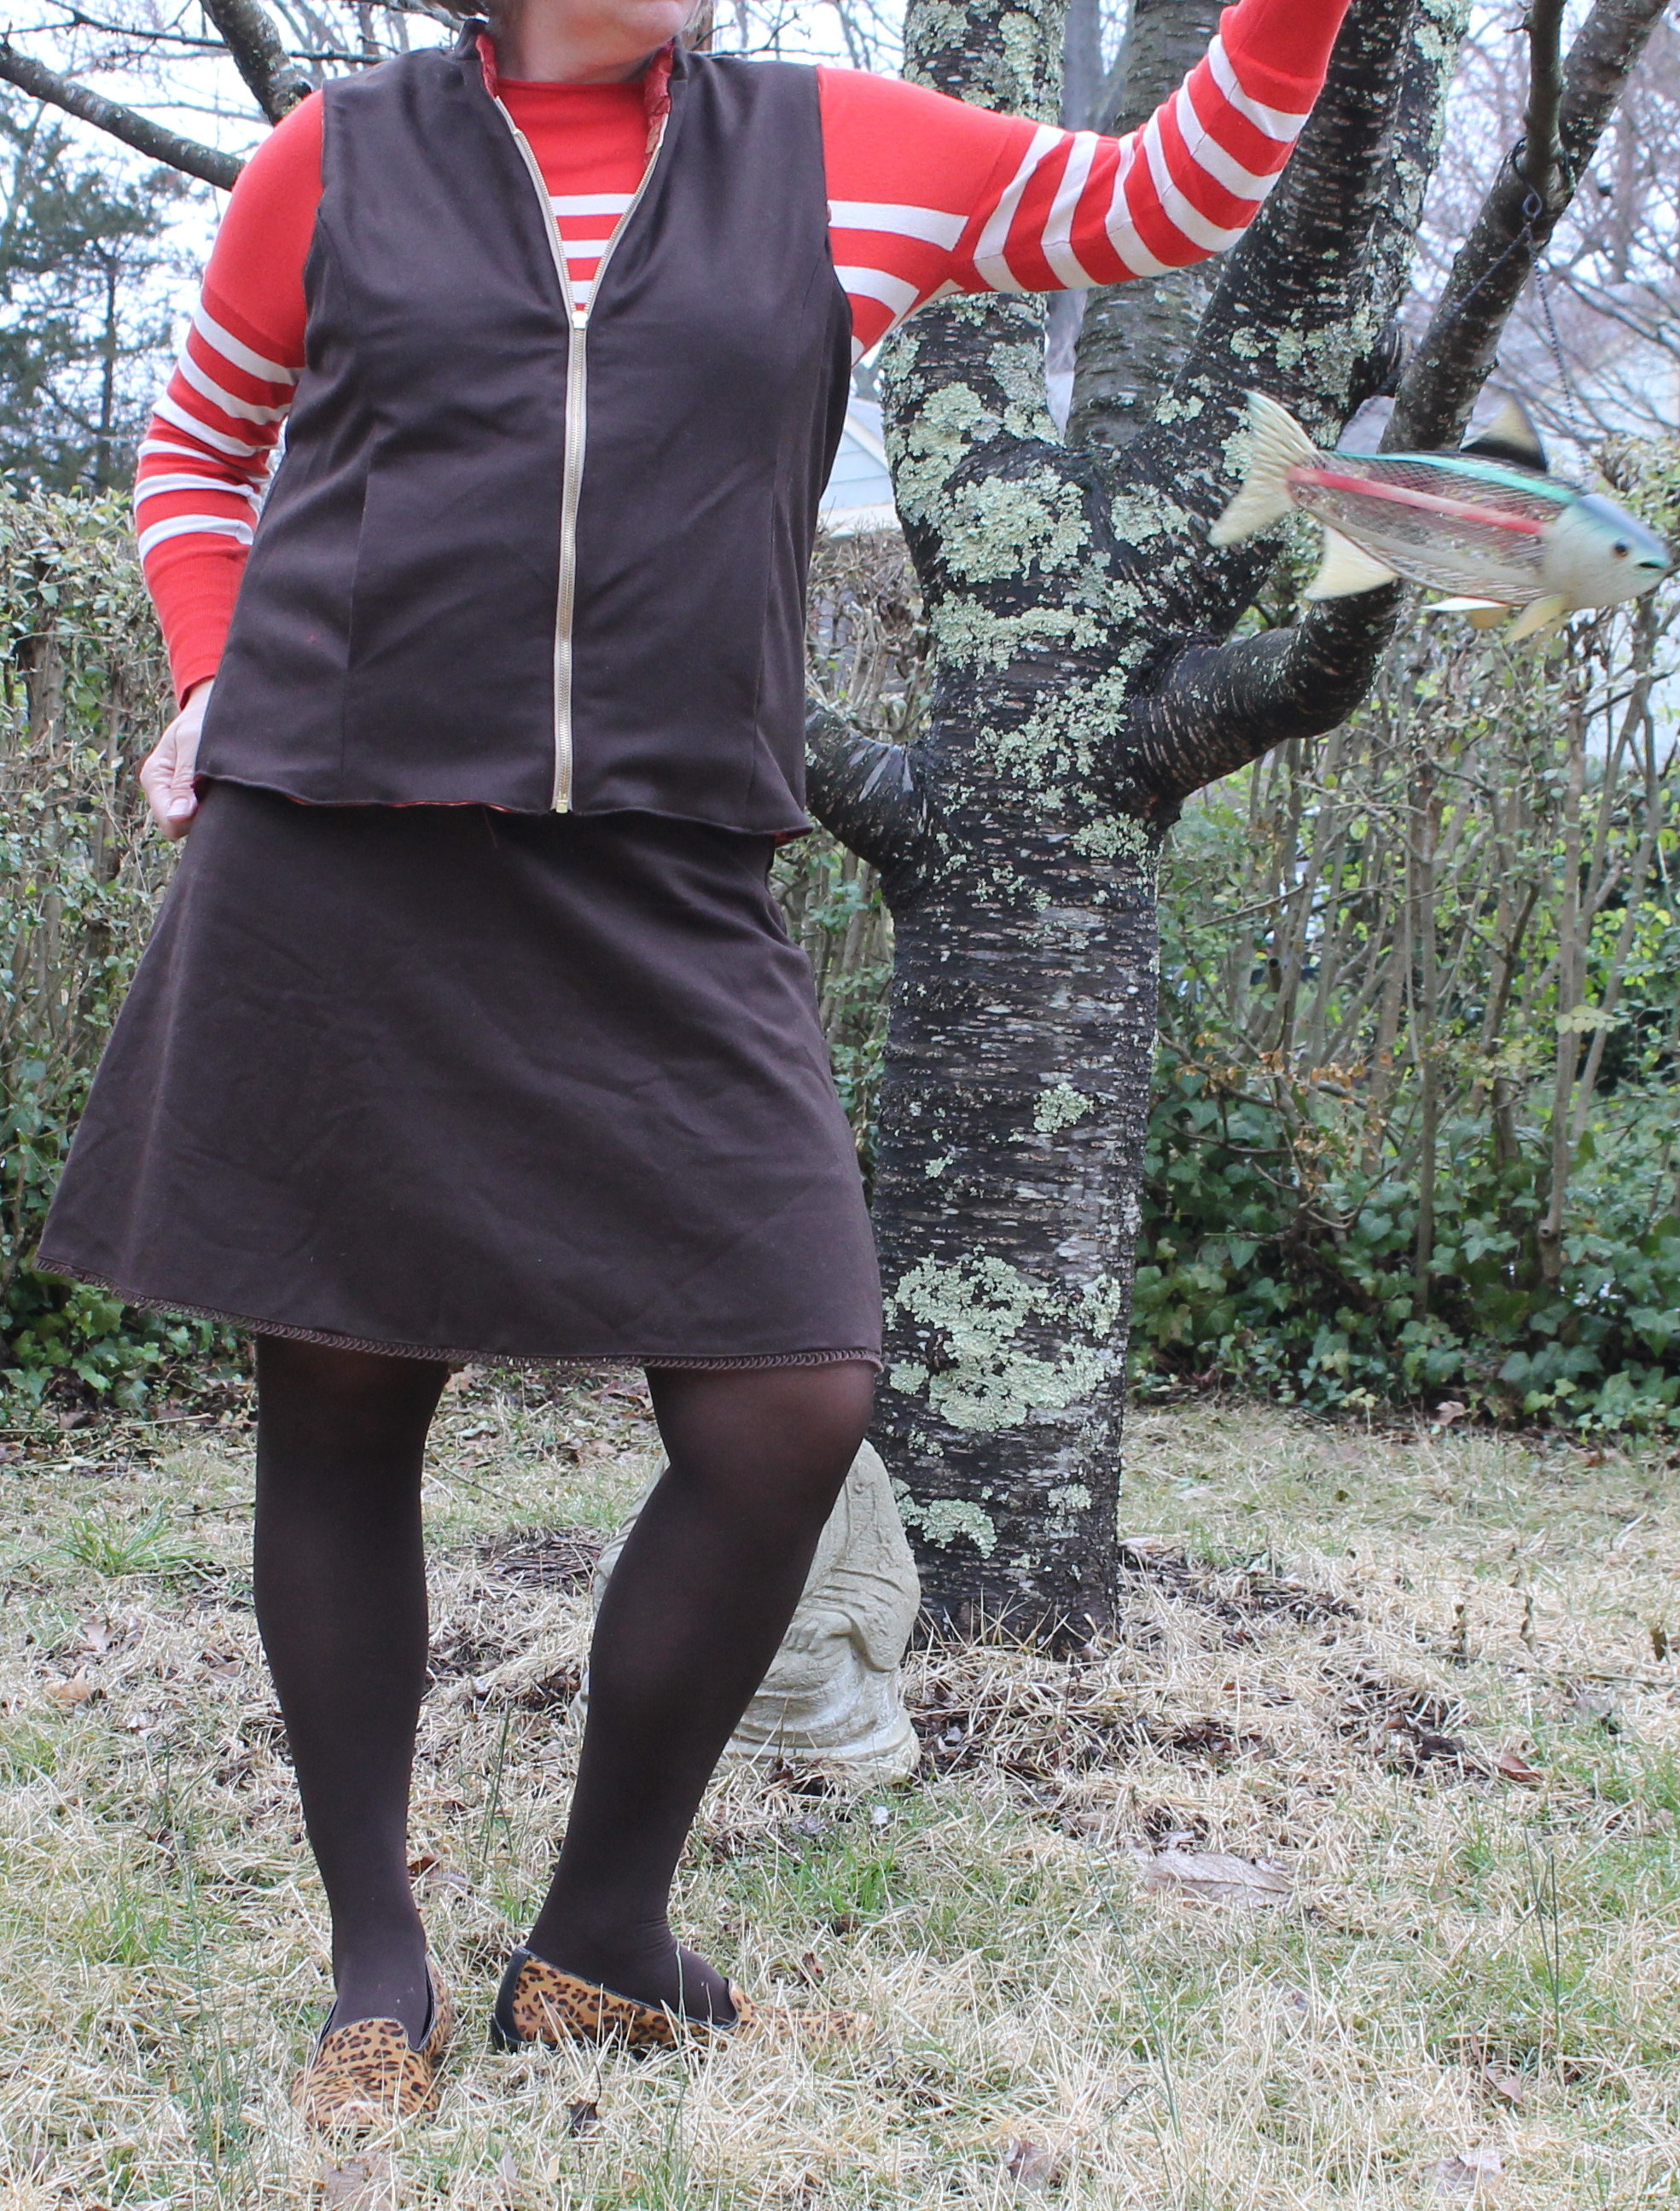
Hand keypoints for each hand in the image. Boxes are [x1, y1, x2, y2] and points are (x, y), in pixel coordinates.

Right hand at [140, 679, 212, 839]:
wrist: (214, 707)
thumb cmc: (202, 720)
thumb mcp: (192, 743)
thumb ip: (184, 780)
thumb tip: (177, 817)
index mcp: (155, 779)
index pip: (171, 824)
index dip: (194, 820)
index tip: (215, 801)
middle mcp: (164, 792)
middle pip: (184, 828)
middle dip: (205, 819)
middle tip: (226, 796)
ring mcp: (179, 795)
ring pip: (196, 823)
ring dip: (214, 810)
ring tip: (228, 788)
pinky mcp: (195, 795)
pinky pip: (206, 813)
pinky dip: (219, 805)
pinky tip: (229, 790)